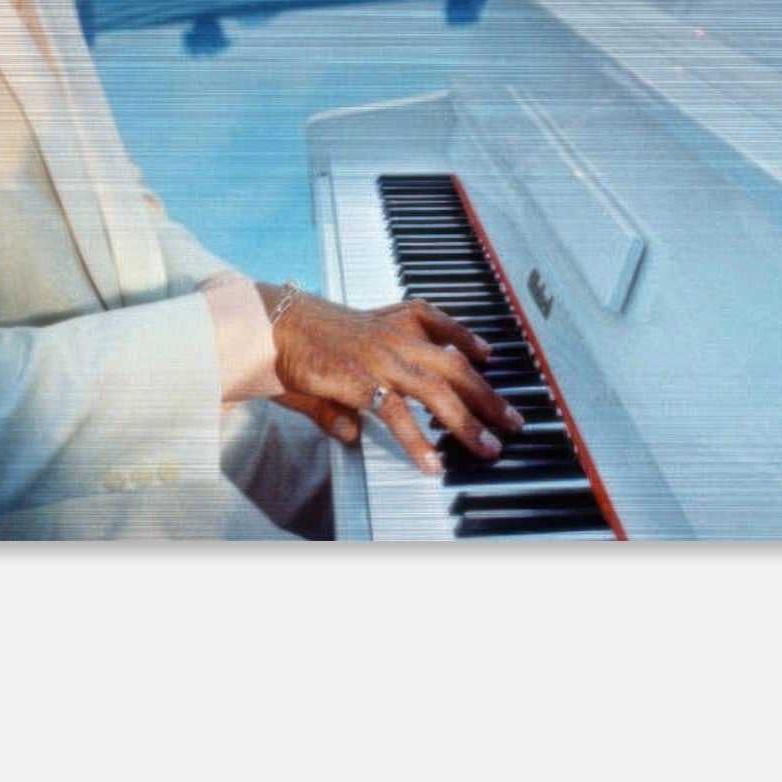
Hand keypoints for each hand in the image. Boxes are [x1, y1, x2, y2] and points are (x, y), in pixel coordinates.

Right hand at [272, 294, 525, 476]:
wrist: (270, 325)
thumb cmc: (297, 338)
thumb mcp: (333, 355)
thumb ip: (348, 397)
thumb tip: (352, 433)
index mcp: (390, 320)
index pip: (437, 321)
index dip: (466, 338)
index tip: (487, 352)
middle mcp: (395, 336)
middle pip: (454, 366)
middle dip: (487, 394)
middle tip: (512, 419)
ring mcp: (382, 358)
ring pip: (438, 391)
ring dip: (467, 421)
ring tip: (488, 447)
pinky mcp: (361, 381)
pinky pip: (398, 415)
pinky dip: (418, 440)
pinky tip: (433, 462)